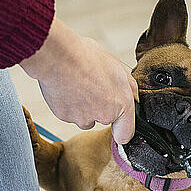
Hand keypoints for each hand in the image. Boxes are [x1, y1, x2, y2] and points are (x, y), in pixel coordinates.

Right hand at [20, 17, 137, 143]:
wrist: (59, 56)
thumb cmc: (87, 57)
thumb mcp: (117, 65)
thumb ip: (127, 85)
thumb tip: (131, 94)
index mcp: (121, 104)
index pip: (125, 134)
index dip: (120, 131)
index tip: (117, 129)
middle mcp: (104, 115)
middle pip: (103, 120)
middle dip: (99, 107)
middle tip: (92, 85)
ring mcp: (84, 118)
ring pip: (84, 118)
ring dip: (82, 107)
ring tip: (78, 84)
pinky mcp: (65, 117)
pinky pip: (68, 113)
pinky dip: (67, 104)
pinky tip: (66, 86)